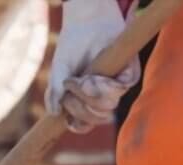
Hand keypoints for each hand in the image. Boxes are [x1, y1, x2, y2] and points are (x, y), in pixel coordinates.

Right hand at [45, 0, 141, 132]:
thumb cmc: (72, 46)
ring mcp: (116, 87)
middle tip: (70, 85)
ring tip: (80, 78)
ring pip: (108, 106)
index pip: (84, 124)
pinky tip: (92, 75)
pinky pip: (120, 90)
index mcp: (85, 100)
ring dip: (89, 94)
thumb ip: (55, 92)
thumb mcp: (59, 70)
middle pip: (96, 117)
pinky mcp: (129, 75)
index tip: (68, 118)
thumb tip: (54, 113)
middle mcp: (102, 96)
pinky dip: (103, 85)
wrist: (88, 22)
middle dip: (79, 106)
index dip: (77, 124)